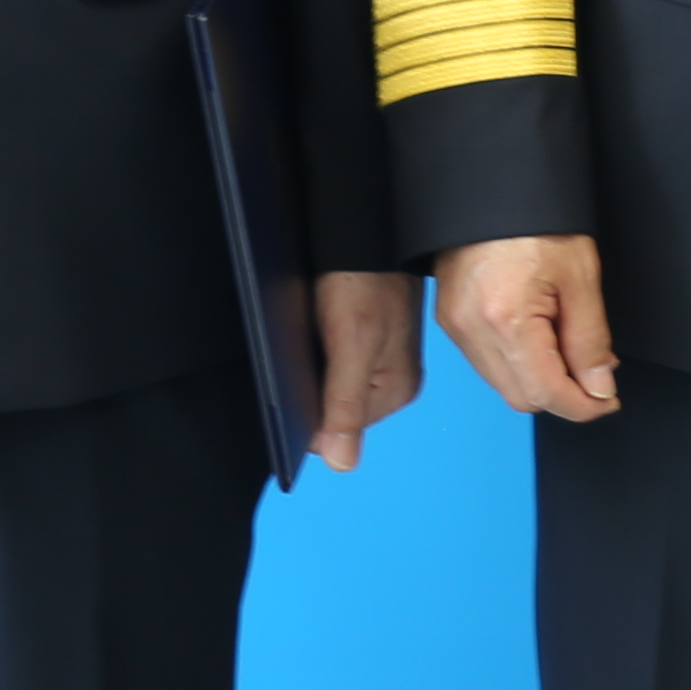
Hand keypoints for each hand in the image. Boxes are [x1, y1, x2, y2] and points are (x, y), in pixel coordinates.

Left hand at [311, 271, 424, 469]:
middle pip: (332, 407)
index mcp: (395, 390)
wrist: (364, 227)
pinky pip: (330, 359)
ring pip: (328, 383)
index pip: (337, 430)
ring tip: (311, 333)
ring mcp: (378, 359)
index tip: (295, 380)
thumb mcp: (352, 343)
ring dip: (310, 367)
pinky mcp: (364, 338)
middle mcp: (389, 380)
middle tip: (307, 347)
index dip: (308, 412)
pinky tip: (312, 327)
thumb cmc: (365, 276)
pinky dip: (315, 349)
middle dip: (310, 387)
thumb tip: (341, 462)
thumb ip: (346, 405)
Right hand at [431, 235, 620, 423]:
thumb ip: (590, 340)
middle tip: (595, 372)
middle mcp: (472, 330)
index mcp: (506, 319)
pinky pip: (488, 363)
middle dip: (563, 395)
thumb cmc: (537, 219)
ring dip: (541, 381)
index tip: (608, 400)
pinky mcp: (450, 319)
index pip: (546, 394)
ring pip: (504, 385)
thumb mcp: (580, 276)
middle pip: (522, 398)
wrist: (492, 182)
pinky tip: (542, 338)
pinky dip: (519, 364)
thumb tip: (599, 387)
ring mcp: (455, 326)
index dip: (584, 406)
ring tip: (570, 347)